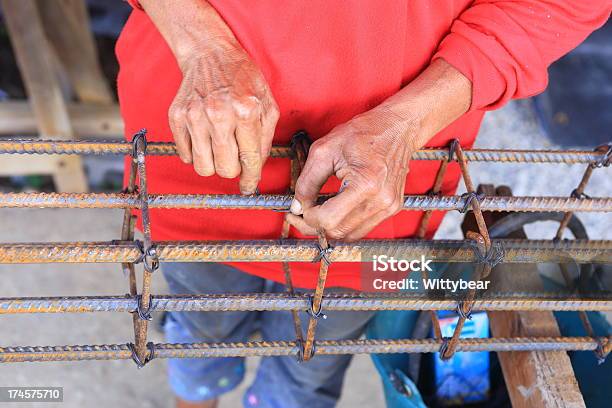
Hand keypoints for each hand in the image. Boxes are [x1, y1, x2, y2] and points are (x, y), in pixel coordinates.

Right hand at [170, 45, 278, 193]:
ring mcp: (195, 116)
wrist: (210, 54)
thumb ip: (264, 138)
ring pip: (203, 168)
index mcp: (246, 111)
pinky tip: (205, 138)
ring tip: (220, 149)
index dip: (251, 179)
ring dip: (213, 164)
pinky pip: (185, 155)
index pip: (249, 160)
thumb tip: (255, 169)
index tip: (249, 186)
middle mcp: (219, 115)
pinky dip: (196, 153)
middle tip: (235, 158)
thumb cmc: (242, 79)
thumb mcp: (267, 104)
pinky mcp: (177, 117)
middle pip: (225, 170)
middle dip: (233, 169)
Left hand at [287, 59, 471, 240]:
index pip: (328, 219)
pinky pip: (362, 228)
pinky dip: (344, 224)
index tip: (297, 209)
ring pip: (349, 235)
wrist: (397, 128)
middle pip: (338, 232)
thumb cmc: (362, 133)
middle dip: (314, 226)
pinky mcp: (392, 208)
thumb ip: (307, 182)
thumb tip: (297, 207)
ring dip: (329, 228)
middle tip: (300, 214)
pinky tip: (334, 210)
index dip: (307, 217)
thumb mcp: (324, 150)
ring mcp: (389, 207)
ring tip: (316, 213)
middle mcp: (381, 200)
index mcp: (366, 184)